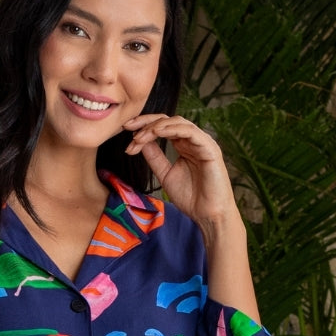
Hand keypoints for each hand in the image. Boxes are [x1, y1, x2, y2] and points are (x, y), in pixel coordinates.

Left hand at [123, 114, 238, 228]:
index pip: (163, 127)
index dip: (144, 126)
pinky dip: (172, 129)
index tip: (126, 130)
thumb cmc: (191, 198)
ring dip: (156, 126)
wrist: (208, 215)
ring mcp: (203, 143)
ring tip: (140, 136)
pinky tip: (156, 132)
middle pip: (168, 120)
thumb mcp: (165, 174)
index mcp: (184, 145)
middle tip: (128, 127)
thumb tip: (139, 142)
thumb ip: (155, 157)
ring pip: (178, 122)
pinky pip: (190, 132)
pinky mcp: (210, 148)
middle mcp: (193, 141)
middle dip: (146, 122)